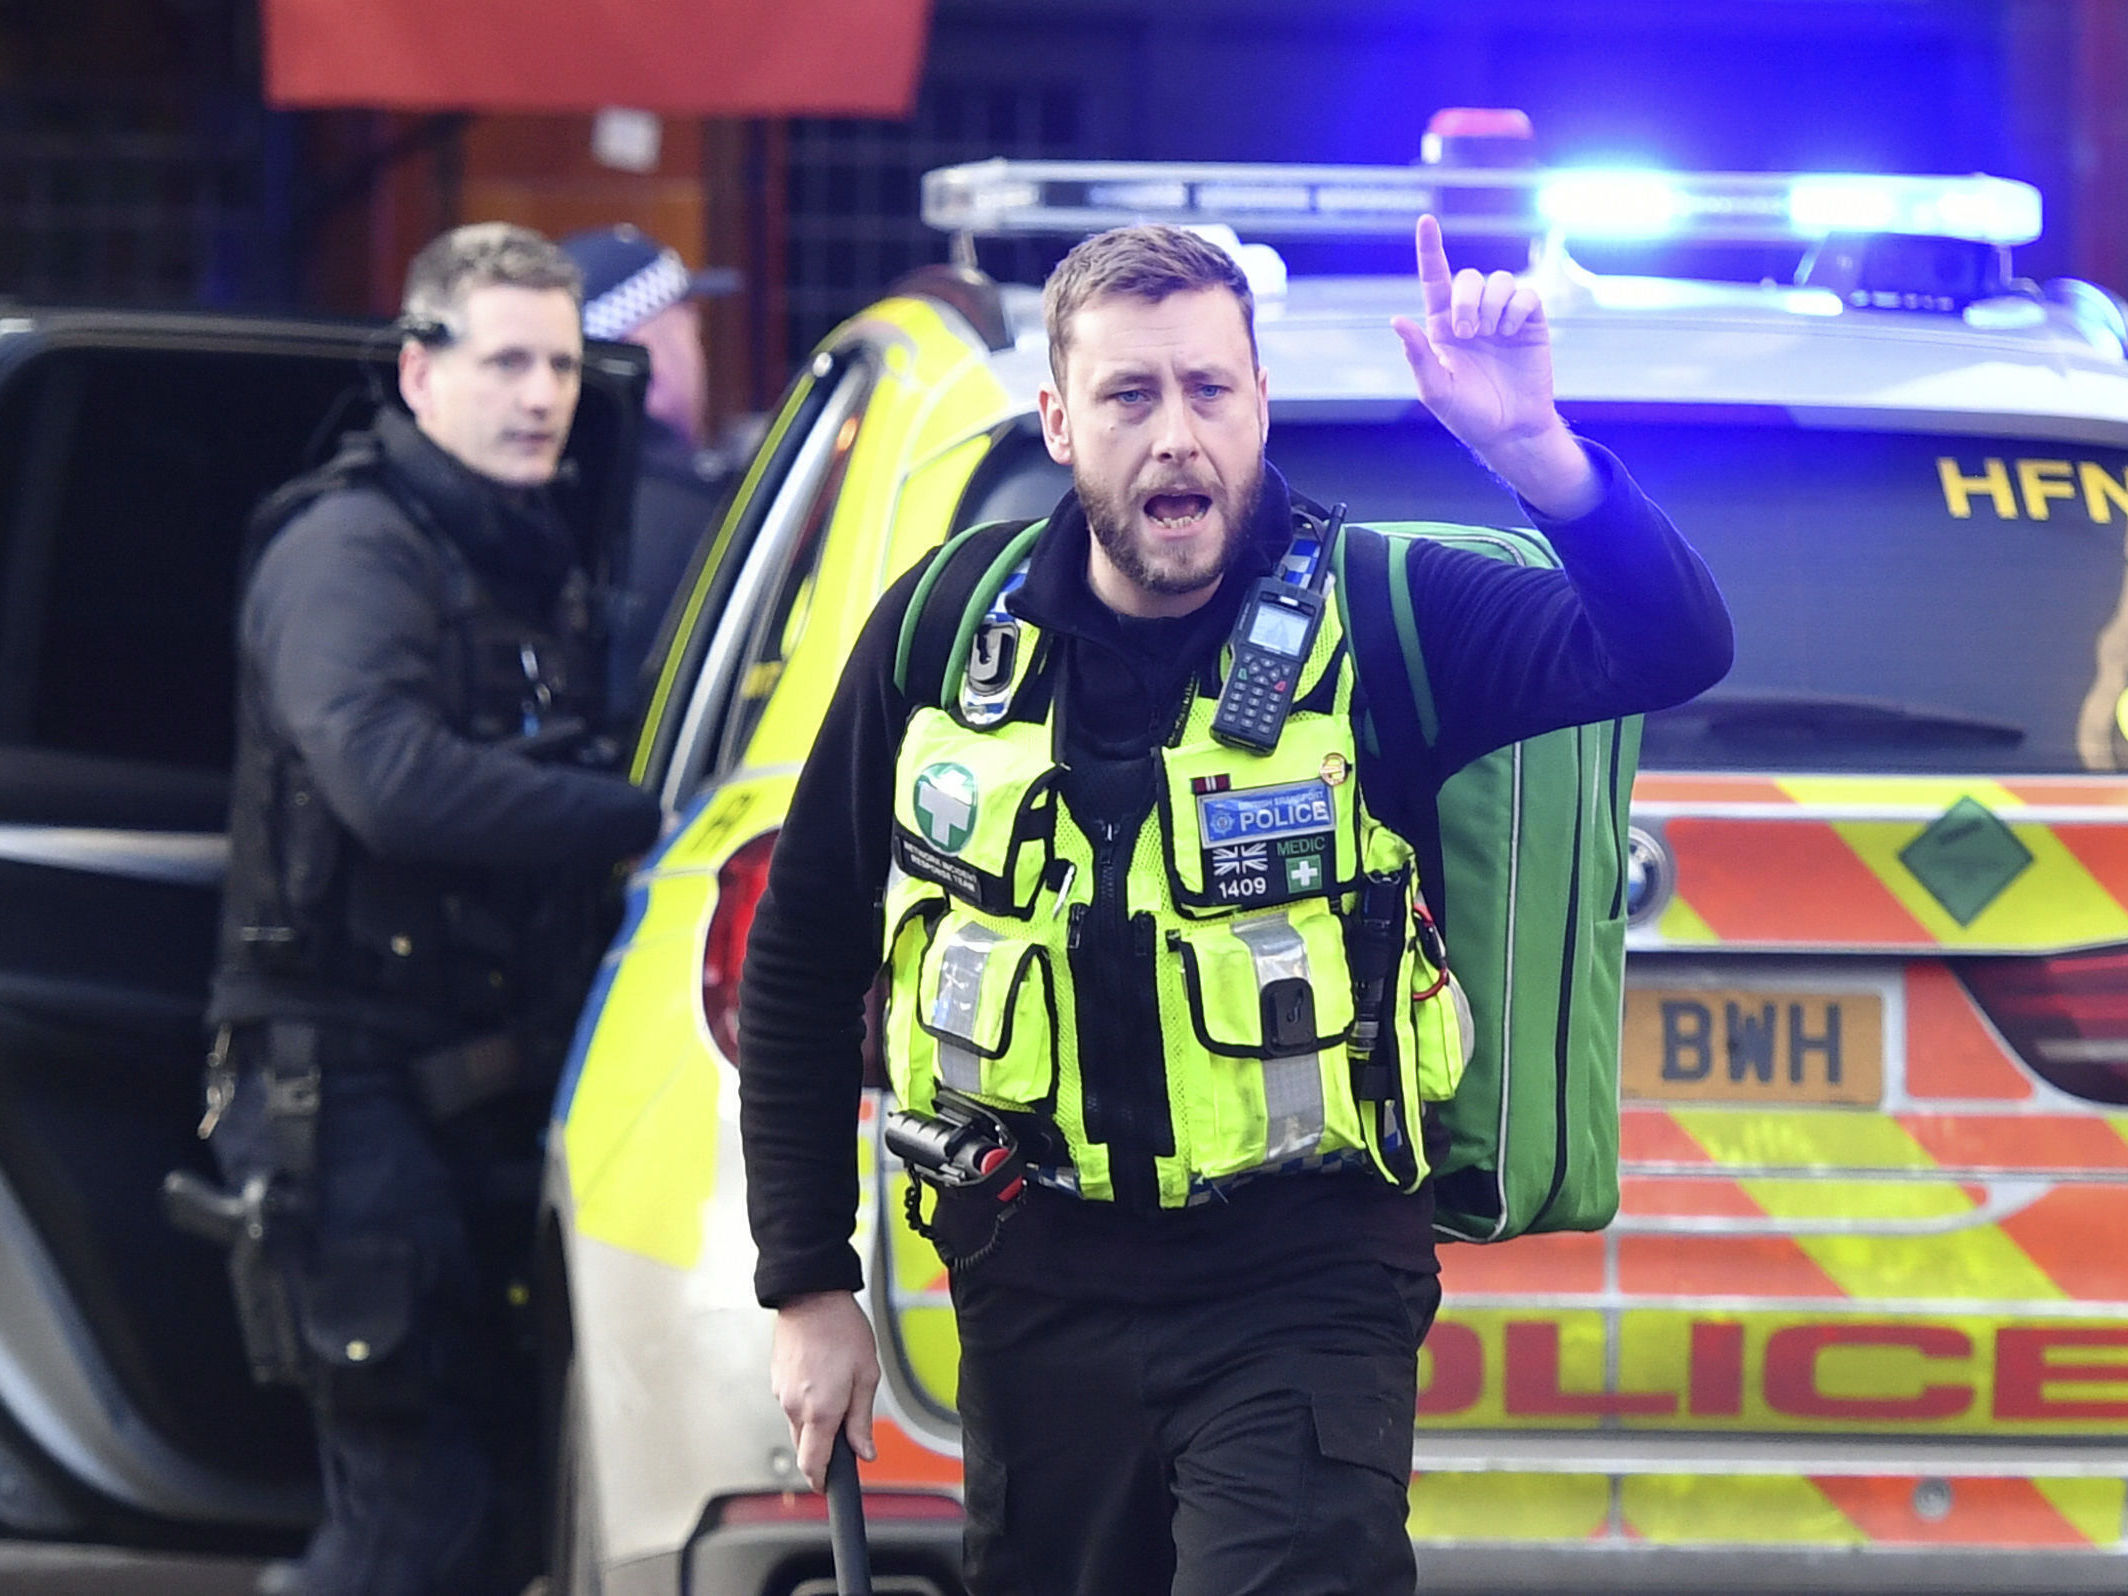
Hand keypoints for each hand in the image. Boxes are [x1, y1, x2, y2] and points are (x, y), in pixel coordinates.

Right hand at [770, 1290, 880, 1491]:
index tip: (830, 1485)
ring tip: (836, 1389)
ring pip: (797, 1425)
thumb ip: (862, 1420)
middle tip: (845, 1429)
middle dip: (823, 1449)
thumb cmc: (841, 1329)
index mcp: (820, 1410)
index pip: (813, 1464)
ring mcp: (781, 1393)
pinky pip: (791, 1404)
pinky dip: (805, 1402)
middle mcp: (794, 1407)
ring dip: (815, 1422)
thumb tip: (864, 1451)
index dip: (823, 1481)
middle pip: (804, 1448)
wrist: (811, 1295)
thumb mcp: (866, 1375)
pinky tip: (820, 1378)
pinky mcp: (775, 1380)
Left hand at [1391, 215, 1597, 518]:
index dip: (1430, 249)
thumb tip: (1397, 320)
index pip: (1434, 280)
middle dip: (1467, 299)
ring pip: (1500, 281)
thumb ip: (1417, 355)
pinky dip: (1517, 308)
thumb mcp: (1436, 390)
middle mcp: (1472, 316)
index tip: (1426, 220)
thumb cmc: (1468, 414)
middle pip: (1469, 278)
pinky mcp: (1530, 322)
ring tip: (1492, 335)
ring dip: (1492, 305)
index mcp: (1442, 327)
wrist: (1510, 431)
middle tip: (1469, 333)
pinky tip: (1512, 333)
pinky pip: (1526, 294)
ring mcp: (1502, 318)